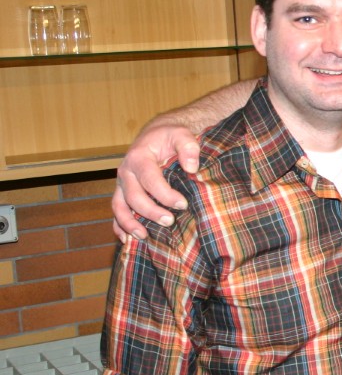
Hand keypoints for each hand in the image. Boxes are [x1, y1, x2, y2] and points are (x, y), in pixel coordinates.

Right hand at [113, 120, 199, 241]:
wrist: (156, 135)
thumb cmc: (170, 136)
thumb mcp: (182, 134)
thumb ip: (188, 148)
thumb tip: (192, 167)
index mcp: (139, 157)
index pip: (150, 180)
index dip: (165, 194)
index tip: (182, 204)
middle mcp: (126, 171)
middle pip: (133, 196)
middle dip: (150, 212)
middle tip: (169, 222)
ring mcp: (121, 183)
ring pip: (119, 206)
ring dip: (129, 223)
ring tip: (144, 236)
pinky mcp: (122, 191)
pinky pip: (116, 210)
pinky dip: (118, 225)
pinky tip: (126, 240)